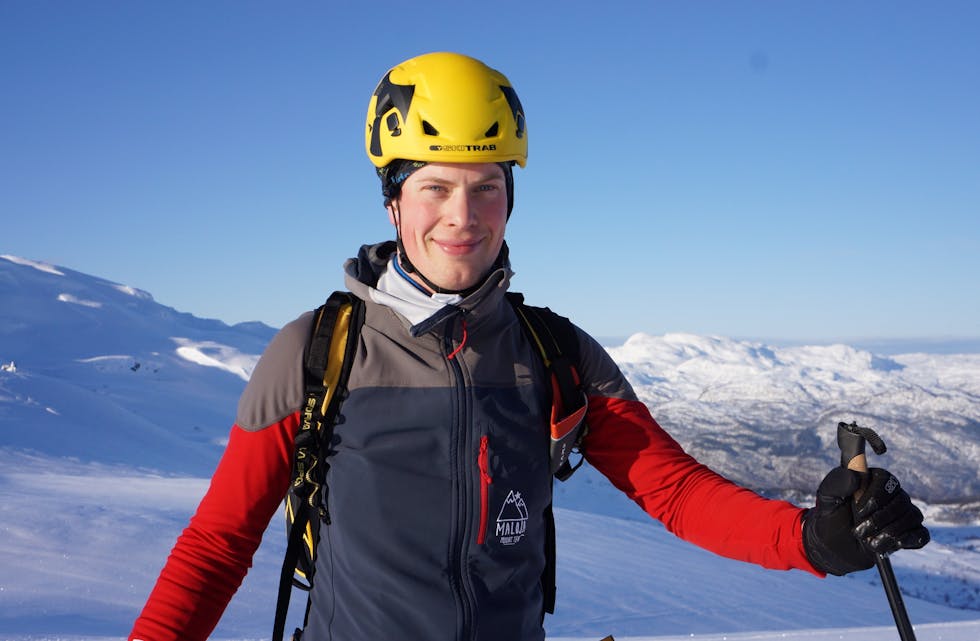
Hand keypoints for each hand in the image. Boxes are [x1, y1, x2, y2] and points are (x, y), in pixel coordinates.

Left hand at [803, 467, 929, 575]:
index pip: (887, 479)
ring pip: (912, 516)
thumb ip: (835, 483)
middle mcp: (892, 494)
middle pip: (902, 499)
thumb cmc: (831, 517)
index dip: (876, 496)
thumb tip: (855, 476)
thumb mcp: (826, 498)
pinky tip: (892, 545)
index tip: (859, 511)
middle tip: (859, 531)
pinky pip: (922, 534)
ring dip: (891, 532)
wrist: (834, 546)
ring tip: (869, 542)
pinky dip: (909, 540)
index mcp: (873, 480)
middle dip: (880, 518)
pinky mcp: (910, 533)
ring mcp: (903, 513)